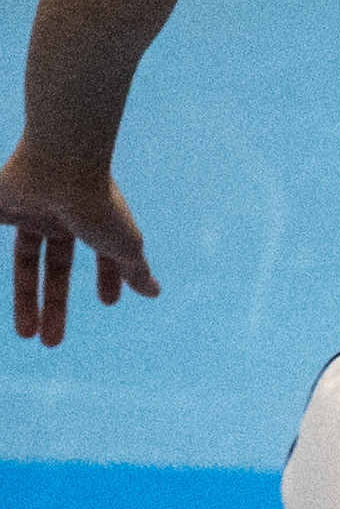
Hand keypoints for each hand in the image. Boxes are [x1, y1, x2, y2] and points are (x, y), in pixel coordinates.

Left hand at [2, 143, 157, 346]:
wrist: (60, 164)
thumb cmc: (98, 204)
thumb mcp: (124, 245)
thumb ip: (135, 270)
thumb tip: (155, 293)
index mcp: (93, 221)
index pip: (99, 254)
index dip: (106, 277)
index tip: (108, 303)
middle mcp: (60, 216)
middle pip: (54, 267)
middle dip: (54, 306)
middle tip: (51, 343)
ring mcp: (28, 212)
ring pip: (26, 262)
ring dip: (26, 302)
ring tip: (27, 336)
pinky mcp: (0, 207)